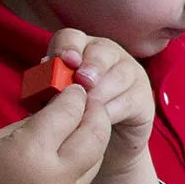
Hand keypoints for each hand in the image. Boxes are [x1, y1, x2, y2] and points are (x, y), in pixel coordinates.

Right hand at [0, 85, 110, 183]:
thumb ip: (22, 128)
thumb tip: (49, 114)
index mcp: (31, 153)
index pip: (69, 112)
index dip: (73, 94)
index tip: (71, 85)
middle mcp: (57, 177)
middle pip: (95, 134)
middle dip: (96, 111)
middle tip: (88, 98)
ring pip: (96, 159)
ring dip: (94, 136)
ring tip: (82, 121)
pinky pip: (83, 180)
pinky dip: (83, 160)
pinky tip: (69, 150)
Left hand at [42, 30, 157, 173]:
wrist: (106, 145)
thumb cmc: (77, 119)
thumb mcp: (58, 103)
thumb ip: (50, 89)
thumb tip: (40, 81)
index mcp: (81, 50)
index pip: (72, 38)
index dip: (67, 47)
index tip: (64, 60)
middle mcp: (108, 56)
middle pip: (101, 51)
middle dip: (91, 65)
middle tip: (82, 81)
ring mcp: (130, 74)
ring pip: (119, 75)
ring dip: (101, 91)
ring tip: (87, 107)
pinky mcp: (144, 97)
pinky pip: (130, 99)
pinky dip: (113, 110)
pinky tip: (101, 120)